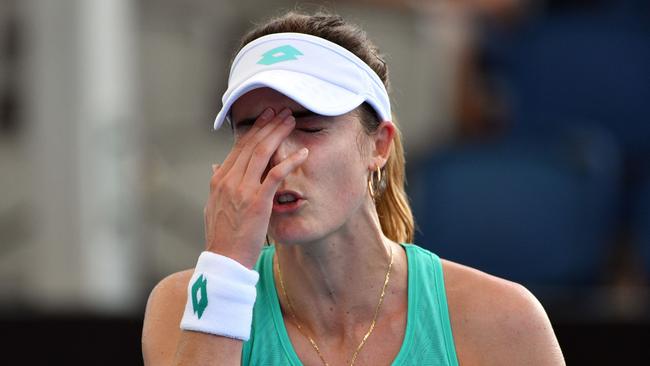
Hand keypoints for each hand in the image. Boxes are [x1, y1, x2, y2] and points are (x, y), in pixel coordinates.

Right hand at [203, 108, 307, 267]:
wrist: (225, 260)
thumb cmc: (222, 236)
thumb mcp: (213, 206)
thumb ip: (218, 184)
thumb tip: (215, 166)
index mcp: (219, 179)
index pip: (238, 147)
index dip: (254, 129)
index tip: (266, 117)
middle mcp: (229, 180)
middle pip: (251, 144)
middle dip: (268, 124)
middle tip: (282, 111)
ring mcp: (242, 190)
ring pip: (262, 152)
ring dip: (278, 133)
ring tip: (291, 121)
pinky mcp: (258, 202)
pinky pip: (276, 174)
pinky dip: (290, 161)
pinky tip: (302, 152)